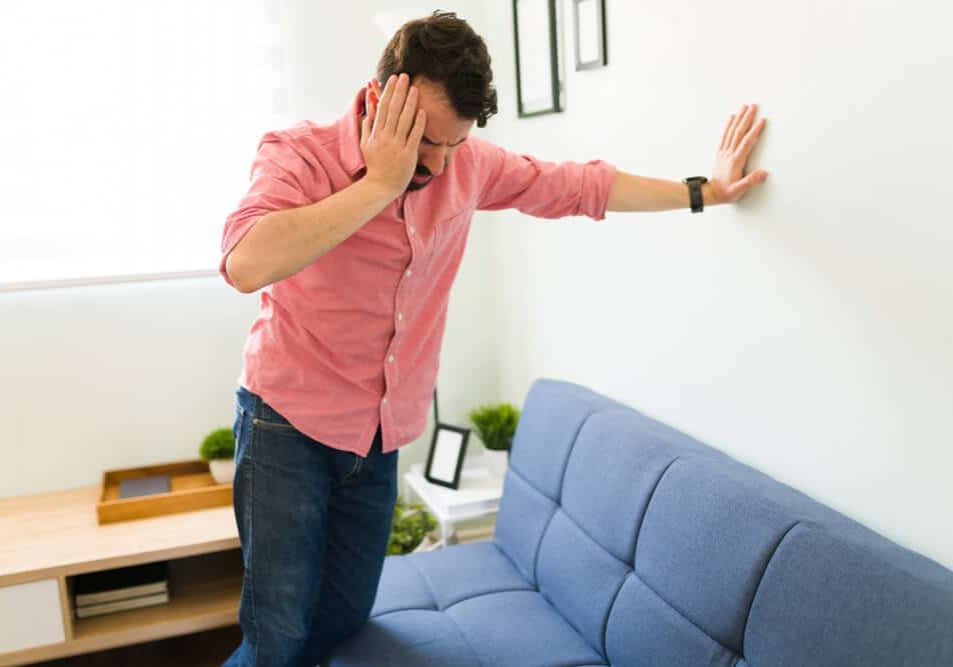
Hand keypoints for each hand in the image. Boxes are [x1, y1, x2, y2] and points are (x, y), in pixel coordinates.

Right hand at [360, 73, 426, 196]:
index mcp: (376, 133)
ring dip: (409, 103)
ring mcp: (397, 146)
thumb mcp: (365, 145)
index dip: (389, 92)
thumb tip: (369, 110)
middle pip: (393, 110)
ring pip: (404, 120)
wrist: (381, 186)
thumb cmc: (375, 165)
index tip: (394, 79)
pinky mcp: (408, 155)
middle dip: (399, 92)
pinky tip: (422, 111)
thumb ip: (367, 127)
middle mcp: (385, 137)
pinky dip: (417, 123)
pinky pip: (413, 136)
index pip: (383, 108)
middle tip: (405, 76)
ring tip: (415, 89)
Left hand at [709, 104, 768, 204]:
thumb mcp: (739, 190)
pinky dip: (728, 125)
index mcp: (736, 161)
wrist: (711, 193)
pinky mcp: (720, 152)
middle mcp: (729, 154)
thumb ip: (750, 181)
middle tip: (753, 106)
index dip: (755, 130)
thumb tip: (763, 173)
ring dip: (738, 118)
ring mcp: (724, 152)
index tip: (762, 120)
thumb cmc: (726, 192)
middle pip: (739, 132)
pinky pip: (724, 135)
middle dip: (747, 118)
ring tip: (744, 107)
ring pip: (732, 131)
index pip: (747, 142)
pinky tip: (731, 118)